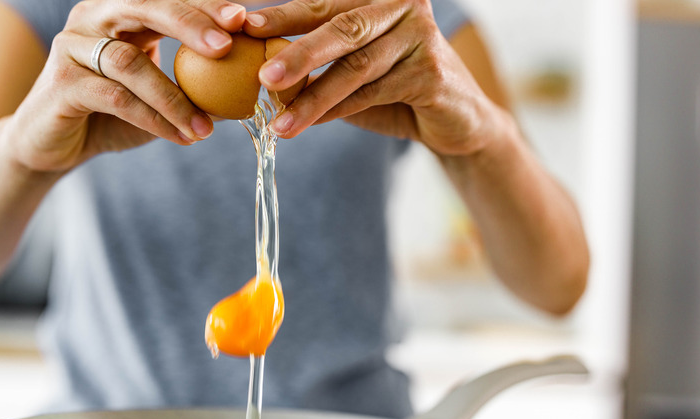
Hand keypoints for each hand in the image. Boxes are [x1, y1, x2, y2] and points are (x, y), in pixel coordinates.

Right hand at [6, 0, 247, 172]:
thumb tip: (247, 92)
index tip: (244, 18)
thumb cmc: (110, 116)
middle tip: (227, 46)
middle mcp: (94, 17)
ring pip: (130, 63)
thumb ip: (194, 88)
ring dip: (175, 98)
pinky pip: (115, 97)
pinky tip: (181, 137)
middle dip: (190, 23)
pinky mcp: (62, 82)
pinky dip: (153, 118)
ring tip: (206, 129)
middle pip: (145, 7)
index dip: (204, 5)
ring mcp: (73, 46)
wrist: (52, 145)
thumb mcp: (158, 98)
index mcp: (120, 11)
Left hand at [244, 0, 504, 156]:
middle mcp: (403, 5)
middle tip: (263, 76)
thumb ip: (317, 63)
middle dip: (298, 53)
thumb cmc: (394, 87)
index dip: (283, 16)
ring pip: (356, 67)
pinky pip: (374, 93)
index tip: (245, 28)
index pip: (323, 4)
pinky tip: (310, 124)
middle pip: (342, 28)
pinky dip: (339, 111)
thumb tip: (260, 69)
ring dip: (313, 97)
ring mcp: (421, 36)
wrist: (454, 120)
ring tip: (280, 122)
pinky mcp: (432, 72)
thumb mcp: (352, 68)